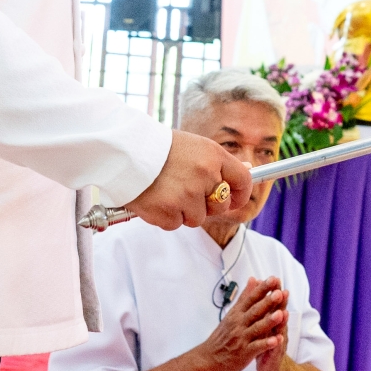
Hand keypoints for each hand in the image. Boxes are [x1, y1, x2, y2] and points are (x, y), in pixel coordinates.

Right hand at [124, 130, 253, 228]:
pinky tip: (156, 198)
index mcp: (213, 156)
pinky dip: (166, 216)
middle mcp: (204, 176)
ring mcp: (187, 195)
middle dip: (208, 204)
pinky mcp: (168, 211)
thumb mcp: (194, 146)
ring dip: (184, 210)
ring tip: (167, 191)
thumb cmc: (158, 147)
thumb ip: (218, 162)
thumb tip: (247, 170)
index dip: (241, 193)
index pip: (243, 180)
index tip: (234, 198)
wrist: (124, 150)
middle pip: (221, 205)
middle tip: (188, 192)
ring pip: (198, 218)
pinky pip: (176, 224)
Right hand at [198, 277, 285, 370]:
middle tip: (279, 293)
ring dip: (269, 321)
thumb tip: (253, 279)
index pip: (251, 298)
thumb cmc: (222, 336)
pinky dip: (266, 344)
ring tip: (281, 314)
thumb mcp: (232, 313)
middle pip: (255, 311)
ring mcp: (242, 338)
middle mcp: (239, 324)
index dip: (262, 289)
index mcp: (237, 314)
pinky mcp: (244, 352)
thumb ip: (245, 297)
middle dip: (267, 302)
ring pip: (257, 328)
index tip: (273, 279)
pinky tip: (276, 340)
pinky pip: (257, 347)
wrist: (209, 359)